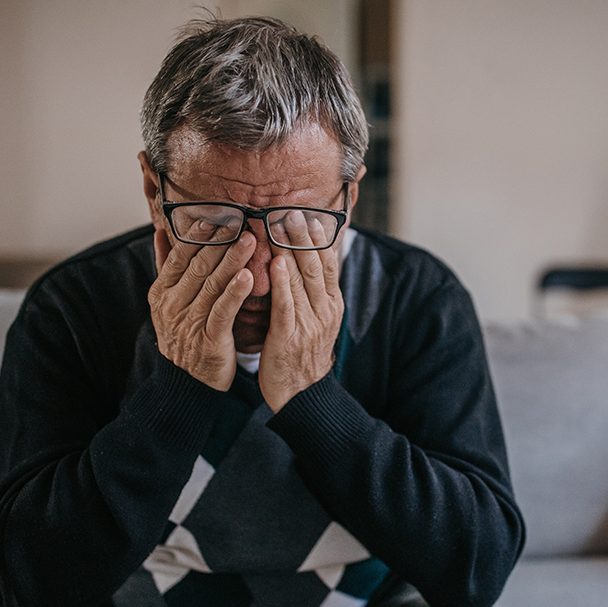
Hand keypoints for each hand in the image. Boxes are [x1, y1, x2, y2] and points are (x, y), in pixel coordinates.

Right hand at [148, 229, 255, 390]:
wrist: (188, 383)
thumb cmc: (186, 336)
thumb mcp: (168, 302)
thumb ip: (166, 267)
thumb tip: (161, 232)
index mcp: (161, 293)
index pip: (180, 256)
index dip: (198, 235)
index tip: (217, 215)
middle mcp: (172, 306)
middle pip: (198, 266)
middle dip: (221, 242)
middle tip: (241, 220)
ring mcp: (189, 323)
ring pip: (212, 285)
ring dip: (232, 260)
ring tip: (250, 240)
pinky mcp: (209, 340)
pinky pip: (223, 311)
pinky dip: (235, 292)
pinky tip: (249, 276)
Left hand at [259, 213, 343, 411]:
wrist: (301, 394)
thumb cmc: (302, 354)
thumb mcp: (317, 320)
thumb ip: (313, 292)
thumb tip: (309, 261)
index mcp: (332, 304)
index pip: (328, 263)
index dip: (319, 238)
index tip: (309, 215)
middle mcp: (325, 310)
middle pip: (316, 265)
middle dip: (304, 236)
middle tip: (292, 210)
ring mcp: (309, 323)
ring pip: (301, 279)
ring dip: (290, 249)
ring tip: (280, 224)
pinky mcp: (289, 336)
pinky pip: (287, 303)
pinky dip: (282, 281)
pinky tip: (275, 261)